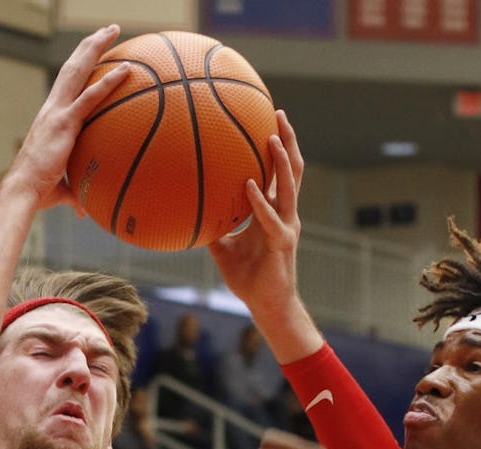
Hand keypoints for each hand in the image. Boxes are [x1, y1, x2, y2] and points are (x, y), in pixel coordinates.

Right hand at [5, 25, 129, 211]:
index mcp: (52, 117)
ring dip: (96, 47)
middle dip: (90, 46)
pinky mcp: (65, 123)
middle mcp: (53, 108)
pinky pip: (91, 98)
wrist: (23, 190)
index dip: (80, 66)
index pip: (69, 84)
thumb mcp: (62, 188)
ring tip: (112, 30)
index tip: (94, 53)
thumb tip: (84, 210)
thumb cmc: (38, 191)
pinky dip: (109, 83)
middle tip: (107, 31)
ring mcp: (58, 112)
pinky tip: (127, 70)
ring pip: (79, 70)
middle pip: (73, 67)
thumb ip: (75, 194)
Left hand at [208, 110, 303, 320]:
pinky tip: (249, 185)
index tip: (269, 118)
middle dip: (288, 139)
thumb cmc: (248, 278)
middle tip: (278, 112)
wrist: (267, 305)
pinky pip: (270, 218)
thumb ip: (212, 227)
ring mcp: (286, 226)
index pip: (279, 172)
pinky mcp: (282, 243)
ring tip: (273, 136)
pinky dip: (260, 201)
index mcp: (273, 211)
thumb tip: (188, 212)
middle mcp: (284, 214)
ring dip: (281, 161)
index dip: (278, 146)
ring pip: (289, 186)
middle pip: (292, 169)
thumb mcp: (224, 248)